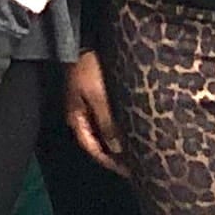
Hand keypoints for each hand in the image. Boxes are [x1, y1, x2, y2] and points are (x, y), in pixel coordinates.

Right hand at [63, 51, 127, 175]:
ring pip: (103, 132)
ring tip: (138, 151)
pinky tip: (130, 131)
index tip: (129, 172)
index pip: (93, 149)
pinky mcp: (94, 97)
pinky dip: (117, 129)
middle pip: (98, 143)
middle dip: (116, 155)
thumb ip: (107, 122)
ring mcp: (86, 107)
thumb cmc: (88, 70)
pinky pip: (106, 120)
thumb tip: (118, 149)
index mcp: (76, 119)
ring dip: (118, 142)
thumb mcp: (98, 97)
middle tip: (137, 166)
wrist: (82, 42)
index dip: (110, 162)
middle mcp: (80, 116)